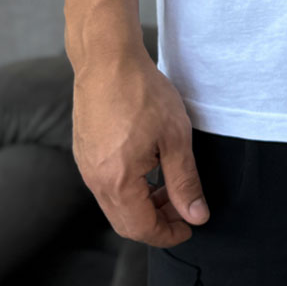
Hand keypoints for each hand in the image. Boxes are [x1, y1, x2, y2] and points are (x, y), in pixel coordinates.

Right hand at [71, 46, 209, 247]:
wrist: (108, 59)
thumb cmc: (142, 91)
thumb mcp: (175, 136)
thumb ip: (185, 180)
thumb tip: (196, 214)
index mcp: (117, 182)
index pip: (142, 229)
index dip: (168, 233)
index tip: (190, 226)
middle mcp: (95, 180)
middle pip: (126, 221)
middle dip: (157, 221)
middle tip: (183, 207)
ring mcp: (86, 166)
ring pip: (115, 204)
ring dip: (143, 204)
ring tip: (169, 185)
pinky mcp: (85, 151)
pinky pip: (106, 184)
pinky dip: (129, 187)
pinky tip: (149, 167)